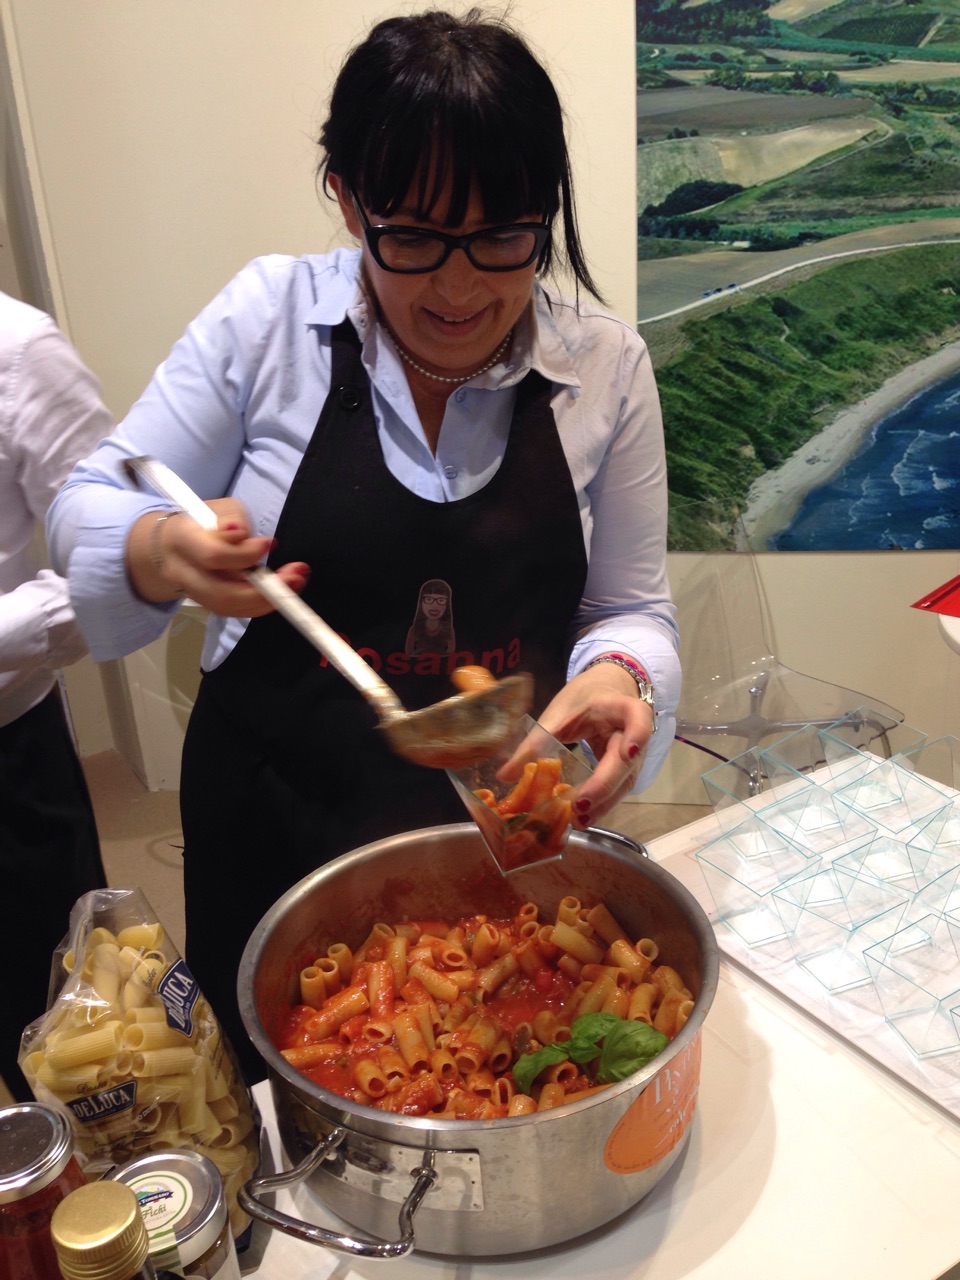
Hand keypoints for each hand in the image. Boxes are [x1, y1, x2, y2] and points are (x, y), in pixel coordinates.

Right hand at [127, 498, 309, 614]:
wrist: (167, 546)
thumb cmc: (200, 522)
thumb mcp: (217, 508)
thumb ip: (233, 518)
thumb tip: (244, 534)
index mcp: (182, 539)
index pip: (212, 555)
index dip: (244, 554)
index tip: (270, 543)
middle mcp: (184, 572)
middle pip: (222, 594)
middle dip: (264, 590)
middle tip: (295, 576)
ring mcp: (194, 593)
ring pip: (229, 608)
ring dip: (267, 601)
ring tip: (295, 584)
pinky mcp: (206, 605)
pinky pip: (235, 611)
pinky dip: (261, 604)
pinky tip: (282, 592)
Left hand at [536, 662, 654, 827]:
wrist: (605, 690)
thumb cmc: (584, 698)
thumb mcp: (558, 713)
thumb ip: (534, 742)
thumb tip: (504, 775)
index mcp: (619, 708)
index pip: (638, 718)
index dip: (637, 735)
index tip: (626, 753)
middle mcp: (634, 734)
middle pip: (628, 763)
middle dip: (604, 786)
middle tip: (578, 805)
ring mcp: (634, 755)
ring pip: (625, 782)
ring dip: (603, 803)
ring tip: (578, 820)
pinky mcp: (625, 769)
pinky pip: (617, 788)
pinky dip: (602, 803)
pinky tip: (582, 816)